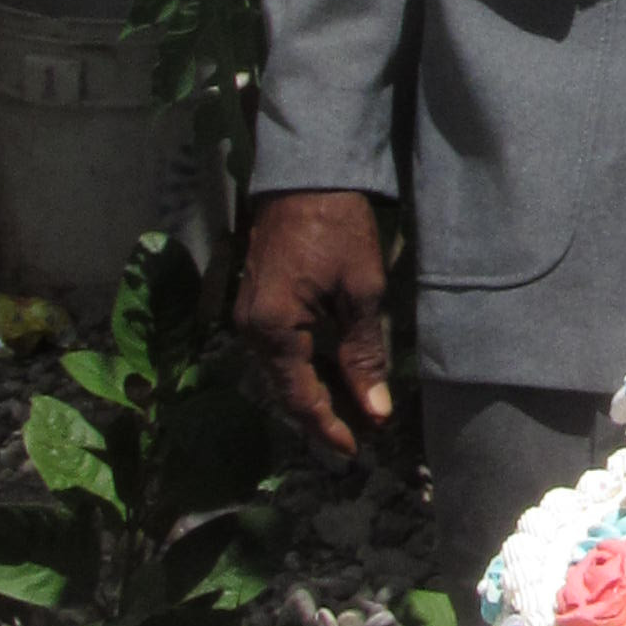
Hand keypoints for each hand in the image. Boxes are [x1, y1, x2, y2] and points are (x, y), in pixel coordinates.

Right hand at [235, 188, 393, 456]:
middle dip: (322, 415)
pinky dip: (305, 367)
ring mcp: (248, 315)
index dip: (328, 428)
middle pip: (285, 390)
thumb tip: (376, 410)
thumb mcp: (361, 292)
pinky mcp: (256, 303)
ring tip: (353, 410)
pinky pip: (278, 350)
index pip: (300, 398)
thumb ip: (364, 354)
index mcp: (272, 329)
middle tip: (361, 435)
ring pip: (281, 372)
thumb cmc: (337, 227)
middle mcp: (250, 329)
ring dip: (314, 392)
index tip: (355, 451)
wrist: (307, 174)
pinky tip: (334, 373)